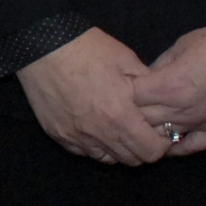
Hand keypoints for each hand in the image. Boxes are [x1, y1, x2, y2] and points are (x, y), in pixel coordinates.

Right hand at [20, 28, 169, 163]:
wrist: (44, 46)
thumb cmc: (89, 49)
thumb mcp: (127, 60)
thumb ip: (148, 85)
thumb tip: (161, 101)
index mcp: (120, 116)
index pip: (151, 152)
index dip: (161, 143)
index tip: (159, 131)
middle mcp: (99, 134)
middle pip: (131, 160)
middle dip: (142, 148)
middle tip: (141, 129)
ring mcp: (76, 137)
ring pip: (107, 159)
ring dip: (117, 148)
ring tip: (117, 128)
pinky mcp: (58, 135)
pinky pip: (83, 151)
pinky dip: (94, 144)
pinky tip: (94, 126)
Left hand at [134, 24, 205, 154]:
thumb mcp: (180, 46)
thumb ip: (159, 66)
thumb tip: (144, 77)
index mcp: (167, 86)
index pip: (129, 99)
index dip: (123, 94)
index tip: (121, 89)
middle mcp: (179, 110)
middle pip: (141, 121)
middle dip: (131, 114)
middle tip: (127, 109)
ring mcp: (198, 124)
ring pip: (160, 138)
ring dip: (150, 132)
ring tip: (142, 126)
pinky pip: (189, 147)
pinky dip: (174, 147)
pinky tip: (165, 144)